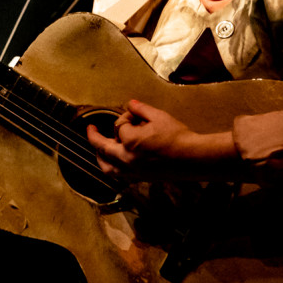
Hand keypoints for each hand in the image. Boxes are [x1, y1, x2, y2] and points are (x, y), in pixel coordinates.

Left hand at [86, 99, 235, 179]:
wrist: (192, 159)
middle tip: (90, 129)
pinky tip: (113, 163)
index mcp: (130, 141)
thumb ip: (141, 109)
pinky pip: (118, 175)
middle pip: (103, 148)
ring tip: (97, 150)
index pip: (119, 125)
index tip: (135, 114)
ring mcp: (132, 170)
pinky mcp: (139, 178)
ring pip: (107, 167)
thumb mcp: (159, 116)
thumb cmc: (177, 136)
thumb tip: (130, 104)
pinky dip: (111, 168)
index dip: (126, 117)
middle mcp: (126, 158)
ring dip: (99, 157)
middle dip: (94, 137)